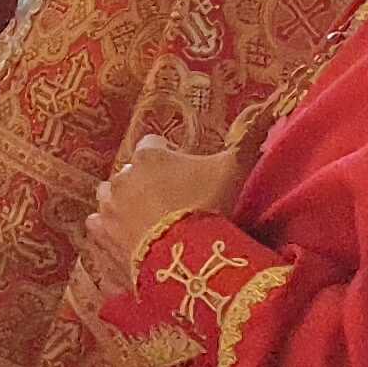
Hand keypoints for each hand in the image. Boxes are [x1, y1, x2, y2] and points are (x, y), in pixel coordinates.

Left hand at [75, 136, 240, 316]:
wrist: (188, 257)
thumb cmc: (210, 206)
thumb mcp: (233, 170)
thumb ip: (248, 139)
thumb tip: (270, 110)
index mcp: (149, 156)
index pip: (153, 144)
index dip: (168, 156)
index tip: (183, 172)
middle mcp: (122, 176)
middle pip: (131, 171)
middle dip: (145, 181)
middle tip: (170, 200)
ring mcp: (108, 206)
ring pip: (110, 195)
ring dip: (123, 202)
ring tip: (147, 218)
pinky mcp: (101, 234)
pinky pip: (97, 223)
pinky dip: (109, 228)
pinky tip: (127, 237)